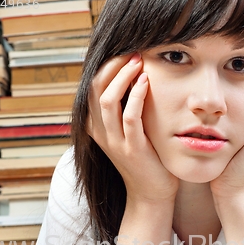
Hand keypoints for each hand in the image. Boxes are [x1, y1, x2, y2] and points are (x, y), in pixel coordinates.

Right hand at [86, 53, 178, 203]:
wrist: (151, 192)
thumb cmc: (145, 158)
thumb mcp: (128, 131)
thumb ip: (124, 108)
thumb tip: (132, 76)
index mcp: (95, 126)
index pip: (91, 87)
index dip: (106, 66)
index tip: (125, 52)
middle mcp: (100, 133)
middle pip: (95, 89)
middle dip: (113, 65)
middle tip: (133, 52)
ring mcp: (114, 143)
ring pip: (108, 100)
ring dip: (123, 76)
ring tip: (140, 61)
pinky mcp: (132, 150)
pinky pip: (129, 117)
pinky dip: (137, 96)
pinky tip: (147, 82)